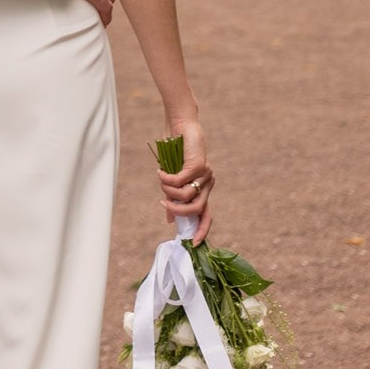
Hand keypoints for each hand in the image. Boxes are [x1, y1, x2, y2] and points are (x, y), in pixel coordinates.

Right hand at [161, 120, 214, 243]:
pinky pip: (179, 181)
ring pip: (186, 196)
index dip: (202, 230)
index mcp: (204, 189)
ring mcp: (206, 174)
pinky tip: (161, 172)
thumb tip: (170, 220)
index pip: (207, 215)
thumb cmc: (175, 151)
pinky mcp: (199, 165)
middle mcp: (208, 183)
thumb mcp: (173, 179)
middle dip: (177, 211)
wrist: (181, 125)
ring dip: (168, 192)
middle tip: (163, 204)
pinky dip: (166, 179)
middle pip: (196, 209)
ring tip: (161, 180)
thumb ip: (174, 197)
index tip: (194, 243)